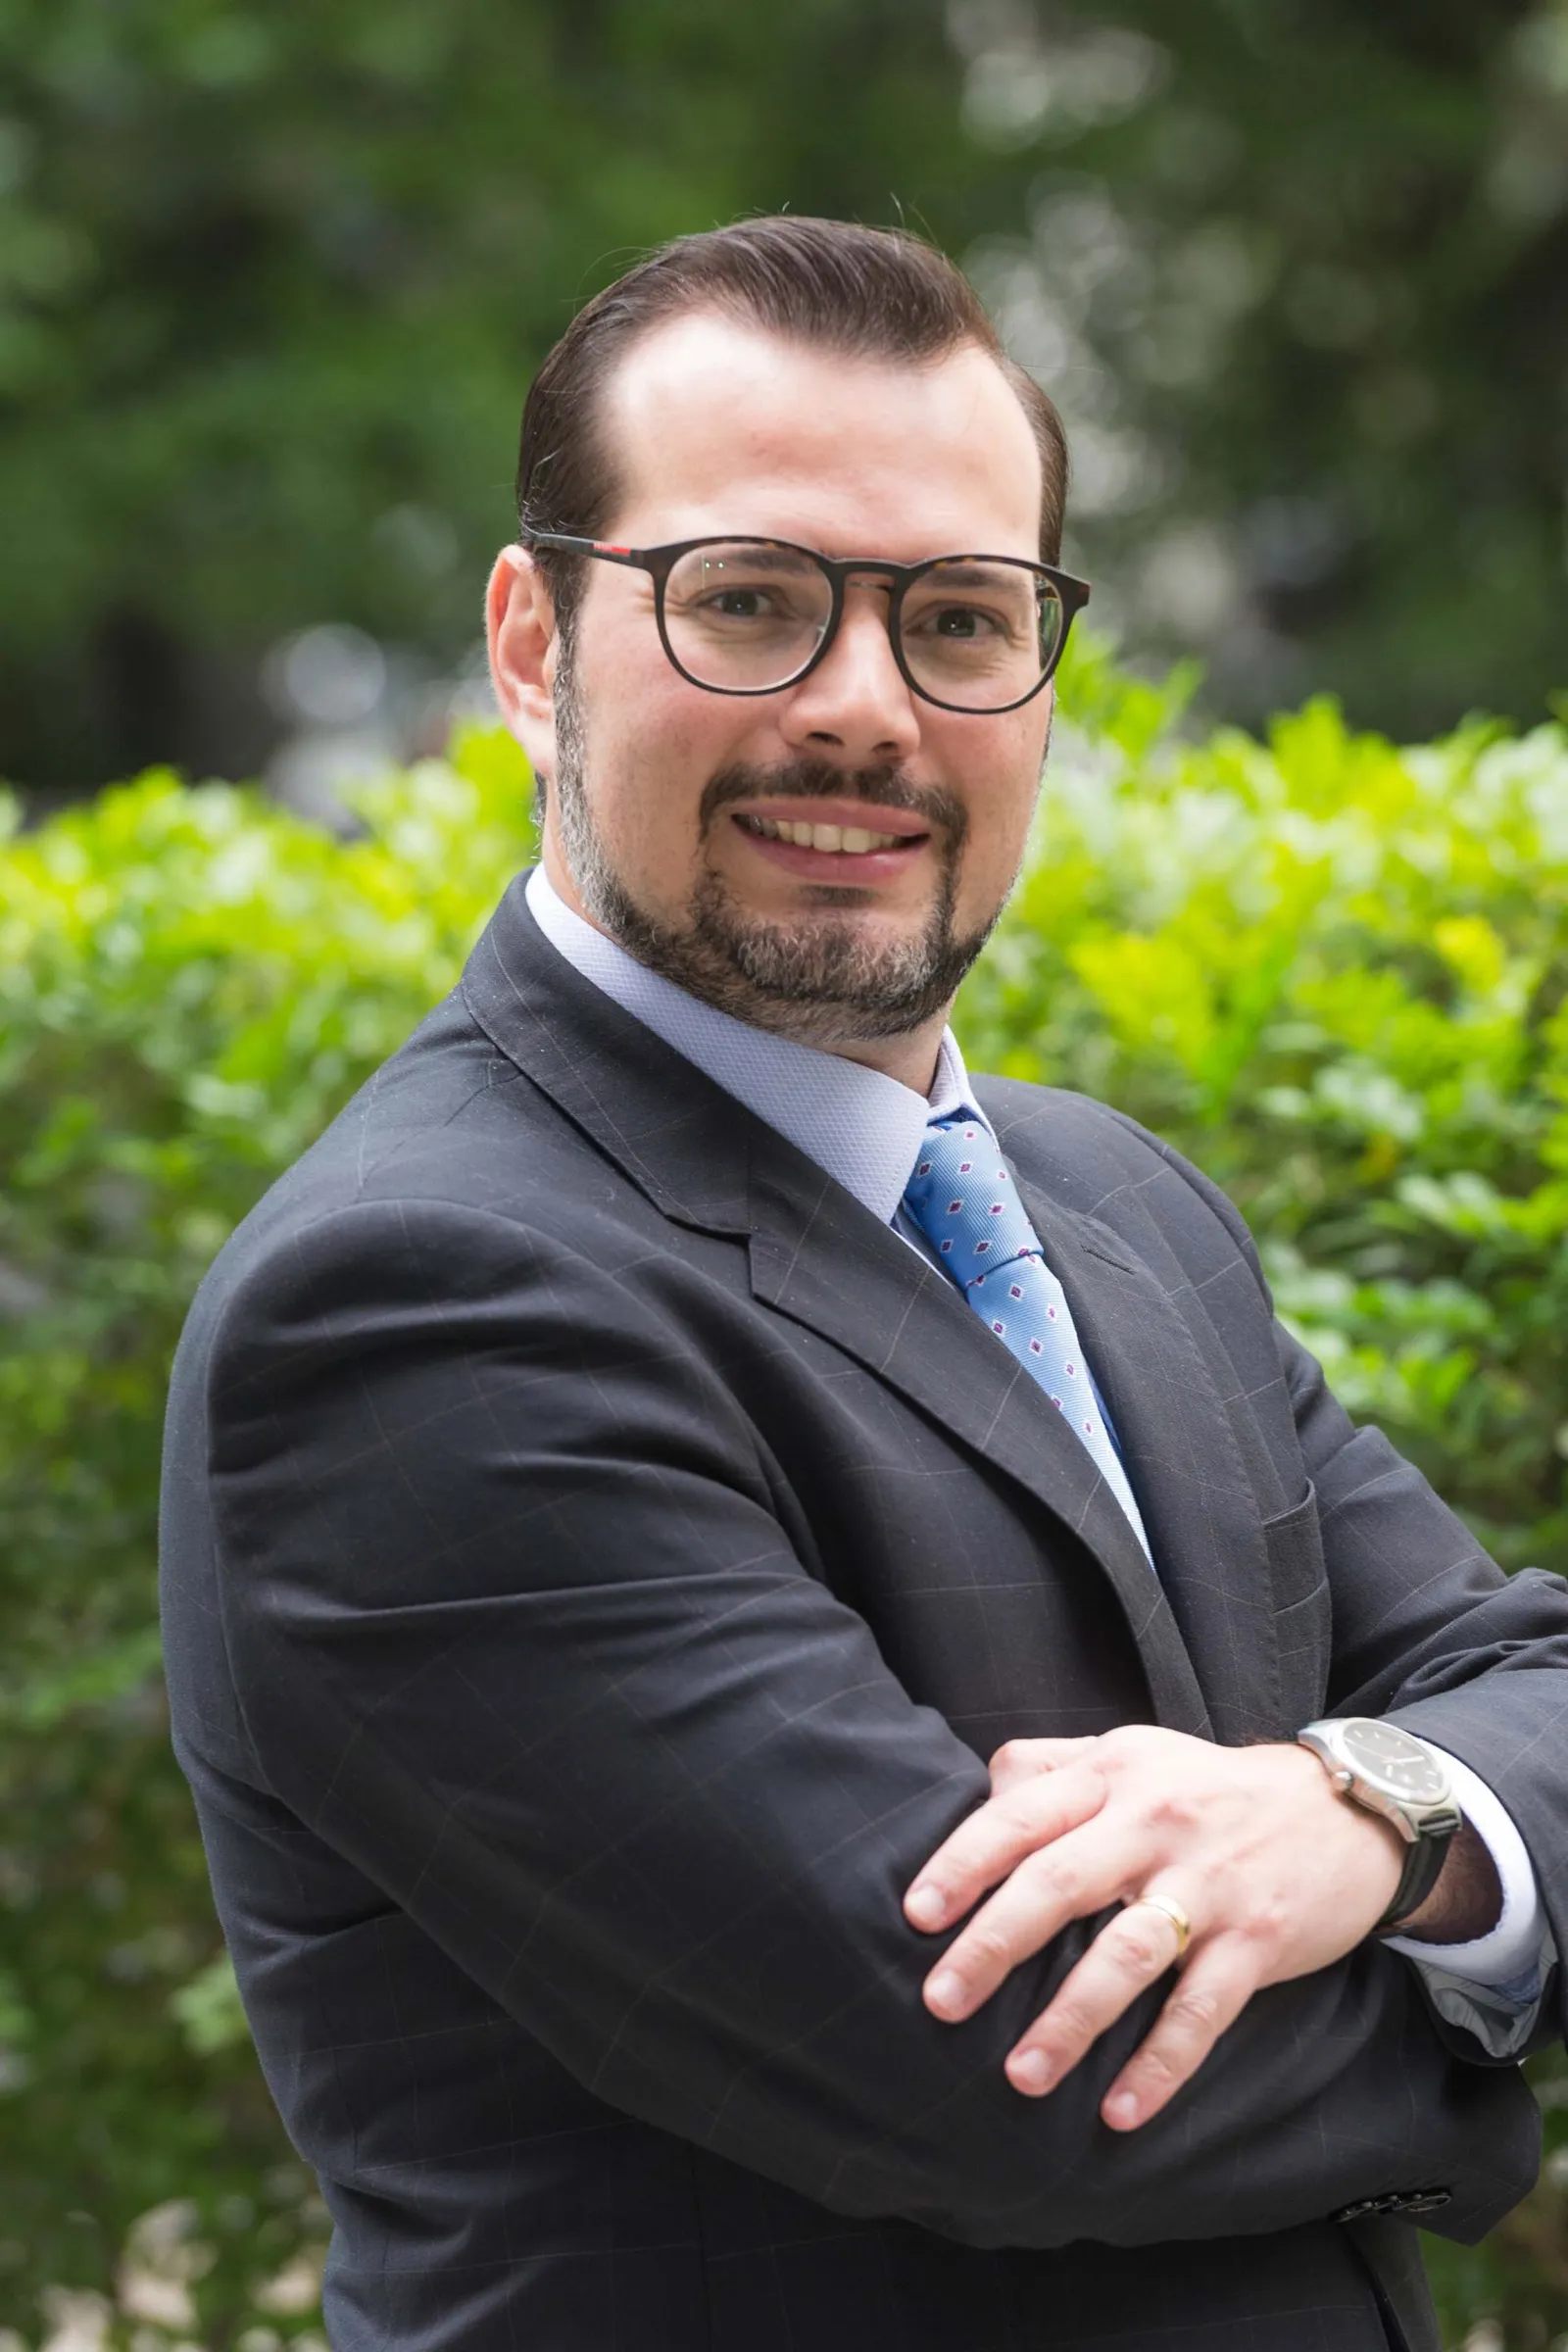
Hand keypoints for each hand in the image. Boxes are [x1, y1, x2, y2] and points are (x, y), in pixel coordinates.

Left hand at [903, 1726, 1405, 2131]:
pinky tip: (1121, 2113)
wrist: (1346, 1807)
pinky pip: (1202, 2010)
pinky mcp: (1259, 1940)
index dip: (964, 1864)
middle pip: (1060, 1882)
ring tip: (1020, 2074)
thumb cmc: (1207, 1788)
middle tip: (940, 2001)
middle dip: (994, 1945)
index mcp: (1113, 1773)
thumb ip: (1050, 1767)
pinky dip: (1162, 2064)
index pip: (1022, 1815)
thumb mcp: (1129, 1752)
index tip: (915, 1915)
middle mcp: (1155, 1821)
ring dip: (1070, 2019)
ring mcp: (1210, 1882)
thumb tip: (976, 1799)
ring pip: (1128, 1953)